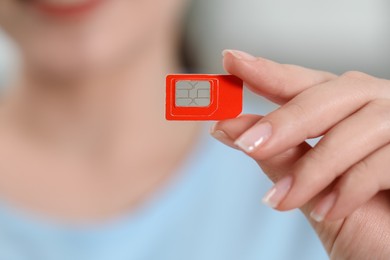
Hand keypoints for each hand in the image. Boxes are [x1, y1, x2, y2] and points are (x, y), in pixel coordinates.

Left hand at [211, 50, 389, 258]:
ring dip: (313, 168)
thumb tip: (228, 128)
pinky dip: (348, 188)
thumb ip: (276, 155)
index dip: (268, 72)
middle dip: (286, 121)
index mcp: (345, 112)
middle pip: (331, 95)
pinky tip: (326, 211)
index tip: (232, 61)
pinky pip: (384, 161)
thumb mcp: (308, 189)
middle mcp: (375, 109)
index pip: (303, 83)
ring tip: (282, 200)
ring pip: (358, 128)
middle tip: (247, 145)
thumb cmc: (357, 221)